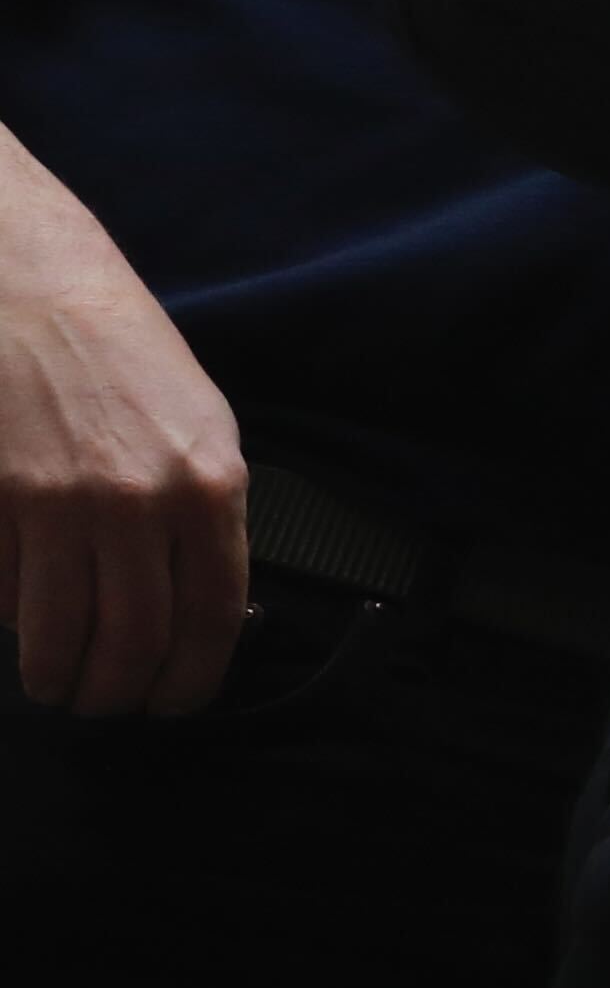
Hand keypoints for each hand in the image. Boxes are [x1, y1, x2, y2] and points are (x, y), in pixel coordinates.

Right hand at [0, 144, 249, 714]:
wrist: (29, 284)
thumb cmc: (120, 352)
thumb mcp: (201, 425)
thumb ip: (207, 515)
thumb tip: (202, 606)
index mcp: (208, 485)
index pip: (211, 619)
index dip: (191, 680)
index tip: (174, 701)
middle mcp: (137, 500)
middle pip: (133, 642)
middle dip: (119, 693)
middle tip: (106, 702)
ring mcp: (56, 501)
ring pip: (59, 632)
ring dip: (58, 676)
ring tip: (58, 684)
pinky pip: (1, 590)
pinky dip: (9, 618)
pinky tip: (17, 617)